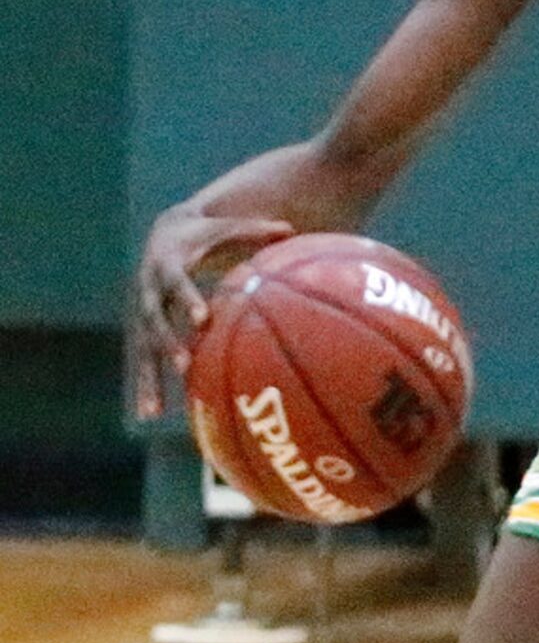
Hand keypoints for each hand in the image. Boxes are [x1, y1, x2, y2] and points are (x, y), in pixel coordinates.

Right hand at [132, 210, 295, 418]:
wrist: (164, 234)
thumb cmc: (206, 233)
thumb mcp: (226, 228)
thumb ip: (256, 230)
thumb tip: (291, 229)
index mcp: (167, 265)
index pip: (175, 282)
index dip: (187, 299)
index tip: (203, 318)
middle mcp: (148, 290)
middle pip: (153, 319)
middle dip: (167, 342)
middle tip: (184, 365)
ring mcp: (142, 313)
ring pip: (142, 348)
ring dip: (149, 378)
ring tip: (154, 411)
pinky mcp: (142, 329)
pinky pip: (144, 360)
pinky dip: (148, 386)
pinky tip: (151, 414)